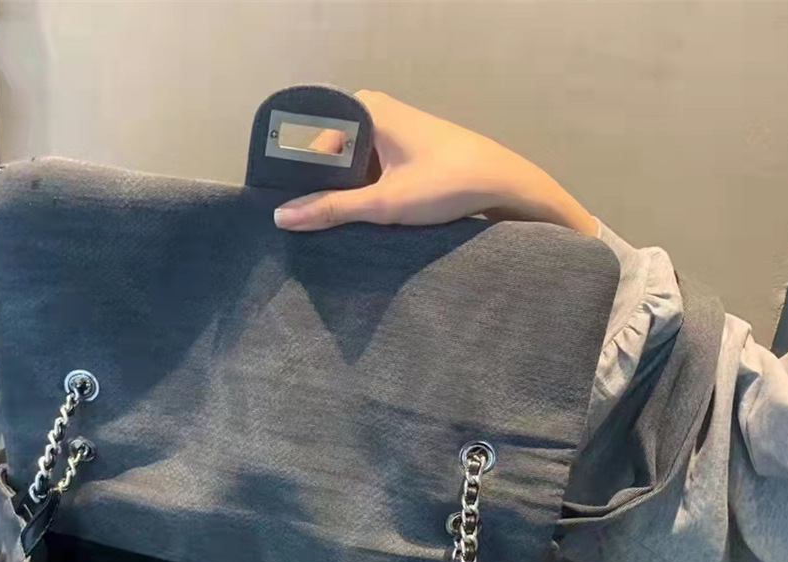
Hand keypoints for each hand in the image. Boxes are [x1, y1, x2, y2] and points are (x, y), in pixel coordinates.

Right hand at [273, 90, 595, 235]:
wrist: (506, 186)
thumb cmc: (447, 184)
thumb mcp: (384, 202)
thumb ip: (331, 210)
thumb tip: (281, 218)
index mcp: (366, 108)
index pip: (311, 135)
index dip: (295, 170)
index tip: (282, 202)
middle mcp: (377, 111)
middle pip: (330, 151)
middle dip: (318, 185)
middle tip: (302, 222)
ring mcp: (393, 131)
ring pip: (350, 163)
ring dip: (341, 192)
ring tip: (326, 225)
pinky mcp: (407, 151)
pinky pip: (369, 169)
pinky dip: (361, 192)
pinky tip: (355, 218)